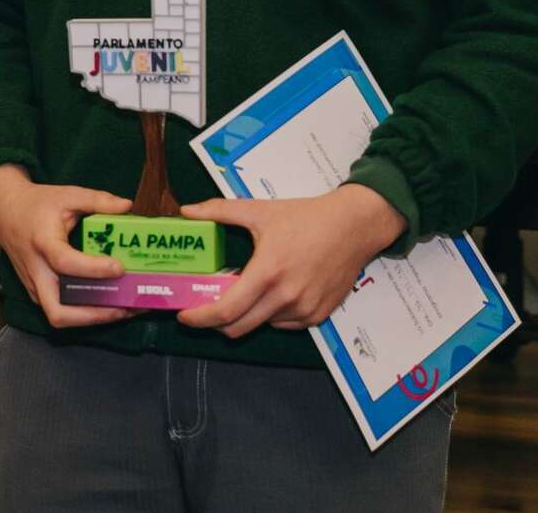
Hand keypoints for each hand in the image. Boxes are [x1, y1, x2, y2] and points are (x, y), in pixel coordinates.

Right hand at [0, 166, 136, 329]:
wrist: (4, 212)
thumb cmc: (36, 204)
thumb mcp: (67, 195)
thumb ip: (97, 200)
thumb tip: (127, 205)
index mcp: (42, 243)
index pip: (65, 263)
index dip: (93, 269)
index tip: (119, 268)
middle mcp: (36, 269)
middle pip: (58, 311)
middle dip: (93, 315)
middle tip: (123, 307)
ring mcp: (34, 284)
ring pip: (59, 315)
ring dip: (92, 318)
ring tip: (123, 309)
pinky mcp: (36, 291)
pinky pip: (60, 309)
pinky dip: (84, 313)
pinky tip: (107, 303)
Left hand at [175, 184, 406, 337]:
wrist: (353, 226)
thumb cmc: (306, 217)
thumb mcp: (259, 210)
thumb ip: (218, 211)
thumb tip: (187, 210)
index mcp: (267, 272)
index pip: (226, 310)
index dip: (200, 319)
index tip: (185, 317)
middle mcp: (286, 297)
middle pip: (239, 327)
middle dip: (217, 323)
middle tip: (206, 307)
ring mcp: (305, 309)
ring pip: (262, 325)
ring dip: (248, 315)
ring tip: (245, 291)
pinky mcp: (319, 315)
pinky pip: (285, 323)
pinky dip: (272, 314)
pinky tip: (273, 292)